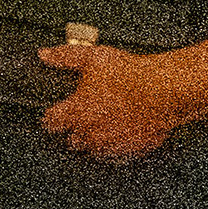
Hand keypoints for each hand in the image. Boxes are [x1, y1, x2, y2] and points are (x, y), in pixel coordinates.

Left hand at [37, 28, 178, 159]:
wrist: (162, 92)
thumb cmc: (129, 74)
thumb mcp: (92, 57)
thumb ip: (64, 57)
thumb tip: (45, 54)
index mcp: (77, 111)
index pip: (52, 123)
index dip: (51, 117)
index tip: (54, 115)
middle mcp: (90, 132)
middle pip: (72, 140)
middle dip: (74, 130)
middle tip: (83, 116)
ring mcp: (111, 145)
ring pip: (93, 150)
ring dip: (94, 140)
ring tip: (103, 123)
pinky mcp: (130, 151)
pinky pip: (116, 154)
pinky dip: (115, 145)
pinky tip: (121, 130)